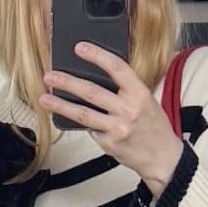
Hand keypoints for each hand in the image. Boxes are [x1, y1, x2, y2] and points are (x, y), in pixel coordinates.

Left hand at [42, 45, 181, 192]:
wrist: (163, 158)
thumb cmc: (154, 127)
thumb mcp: (147, 101)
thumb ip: (127, 89)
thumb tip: (99, 75)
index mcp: (140, 94)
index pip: (117, 68)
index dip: (97, 56)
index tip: (80, 48)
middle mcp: (128, 110)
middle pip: (92, 92)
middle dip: (67, 82)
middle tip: (50, 75)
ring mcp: (117, 129)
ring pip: (83, 114)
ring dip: (61, 105)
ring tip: (44, 98)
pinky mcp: (108, 143)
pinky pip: (89, 129)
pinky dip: (79, 122)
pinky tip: (67, 116)